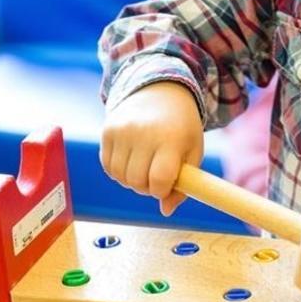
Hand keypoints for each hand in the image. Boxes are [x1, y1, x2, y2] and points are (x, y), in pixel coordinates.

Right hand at [101, 81, 203, 215]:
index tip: (166, 184)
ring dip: (131, 180)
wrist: (160, 90)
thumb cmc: (181, 127)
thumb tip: (166, 211)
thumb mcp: (193, 151)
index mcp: (171, 139)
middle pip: (137, 182)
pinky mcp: (107, 131)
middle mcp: (144, 133)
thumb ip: (185, 184)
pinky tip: (131, 159)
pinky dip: (119, 171)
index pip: (159, 180)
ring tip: (143, 166)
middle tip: (155, 175)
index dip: (162, 190)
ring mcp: (122, 131)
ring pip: (120, 177)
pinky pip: (108, 167)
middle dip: (146, 187)